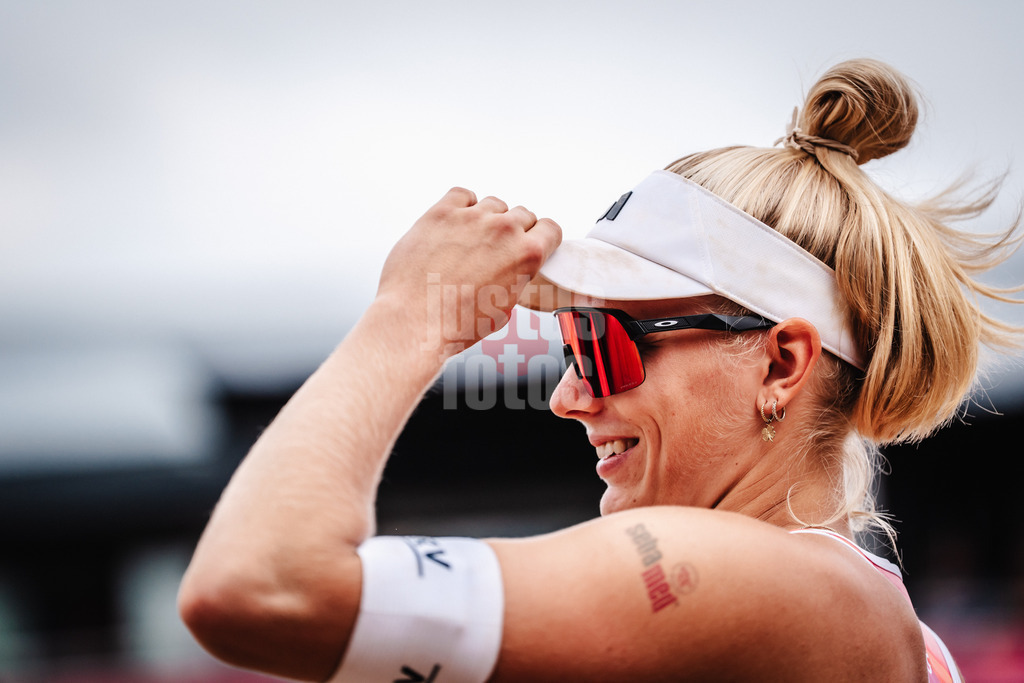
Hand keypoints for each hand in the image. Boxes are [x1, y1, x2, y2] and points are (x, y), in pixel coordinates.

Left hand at [378, 187, 560, 354]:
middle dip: (515, 231)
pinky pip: (462, 194)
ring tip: (473, 240)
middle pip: (523, 214)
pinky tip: (457, 223)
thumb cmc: (454, 322)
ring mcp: (471, 218)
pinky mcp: (441, 213)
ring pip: (494, 204)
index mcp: (525, 254)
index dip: (543, 237)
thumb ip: (514, 281)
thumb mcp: (503, 310)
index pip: (550, 229)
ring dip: (489, 218)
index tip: (535, 241)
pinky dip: (463, 206)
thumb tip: (509, 275)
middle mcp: (503, 230)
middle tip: (499, 249)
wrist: (415, 319)